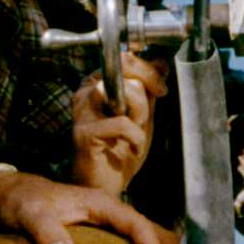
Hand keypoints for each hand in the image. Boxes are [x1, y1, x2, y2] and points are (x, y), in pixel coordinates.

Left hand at [0, 171, 182, 243]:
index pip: (137, 224)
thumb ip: (46, 233)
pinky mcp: (104, 236)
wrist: (12, 195)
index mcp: (102, 205)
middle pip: (154, 231)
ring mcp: (109, 225)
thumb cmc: (22, 203)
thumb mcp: (30, 216)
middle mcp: (111, 213)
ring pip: (148, 240)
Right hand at [69, 53, 166, 193]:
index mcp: (97, 84)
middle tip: (148, 113)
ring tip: (137, 129)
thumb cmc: (120, 151)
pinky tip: (133, 148)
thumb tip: (160, 62)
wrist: (106, 185)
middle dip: (146, 91)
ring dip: (139, 111)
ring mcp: (82, 112)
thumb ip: (148, 89)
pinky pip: (121, 123)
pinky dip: (135, 137)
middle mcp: (85, 93)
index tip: (161, 88)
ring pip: (121, 90)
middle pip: (124, 69)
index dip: (150, 70)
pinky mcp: (84, 133)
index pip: (125, 58)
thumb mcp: (142, 115)